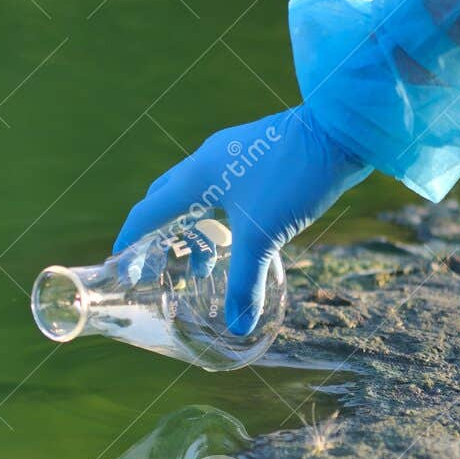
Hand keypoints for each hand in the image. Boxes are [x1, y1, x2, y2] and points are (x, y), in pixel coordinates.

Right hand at [110, 105, 370, 334]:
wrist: (340, 130)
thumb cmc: (292, 177)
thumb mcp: (264, 238)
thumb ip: (246, 284)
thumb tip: (238, 328)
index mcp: (194, 177)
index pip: (147, 212)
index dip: (129, 240)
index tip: (119, 263)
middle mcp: (206, 161)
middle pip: (165, 199)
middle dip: (157, 233)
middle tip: (156, 262)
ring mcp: (232, 154)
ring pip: (196, 194)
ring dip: (192, 228)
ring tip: (203, 263)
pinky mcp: (256, 153)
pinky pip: (221, 187)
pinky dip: (217, 215)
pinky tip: (238, 233)